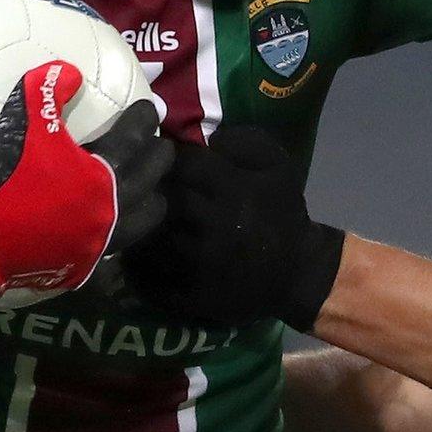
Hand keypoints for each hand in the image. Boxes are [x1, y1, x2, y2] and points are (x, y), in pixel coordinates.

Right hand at [0, 60, 168, 297]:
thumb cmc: (0, 174)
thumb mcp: (21, 121)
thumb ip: (46, 91)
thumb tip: (69, 72)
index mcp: (102, 174)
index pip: (136, 139)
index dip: (144, 120)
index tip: (148, 110)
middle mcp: (111, 211)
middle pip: (151, 181)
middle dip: (158, 160)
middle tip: (158, 148)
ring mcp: (99, 244)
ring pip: (142, 221)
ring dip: (147, 201)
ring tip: (145, 190)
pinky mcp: (81, 270)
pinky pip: (113, 257)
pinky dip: (118, 240)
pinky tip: (111, 231)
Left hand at [121, 125, 346, 330]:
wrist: (297, 274)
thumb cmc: (283, 215)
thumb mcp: (278, 167)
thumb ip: (245, 142)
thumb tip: (205, 136)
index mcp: (234, 190)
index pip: (182, 163)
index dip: (167, 157)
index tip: (162, 158)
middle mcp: (213, 225)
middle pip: (161, 197)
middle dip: (149, 189)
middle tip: (141, 186)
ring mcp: (199, 263)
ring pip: (149, 237)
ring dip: (138, 226)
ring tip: (134, 218)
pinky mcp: (191, 295)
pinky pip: (149, 278)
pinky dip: (137, 266)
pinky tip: (137, 253)